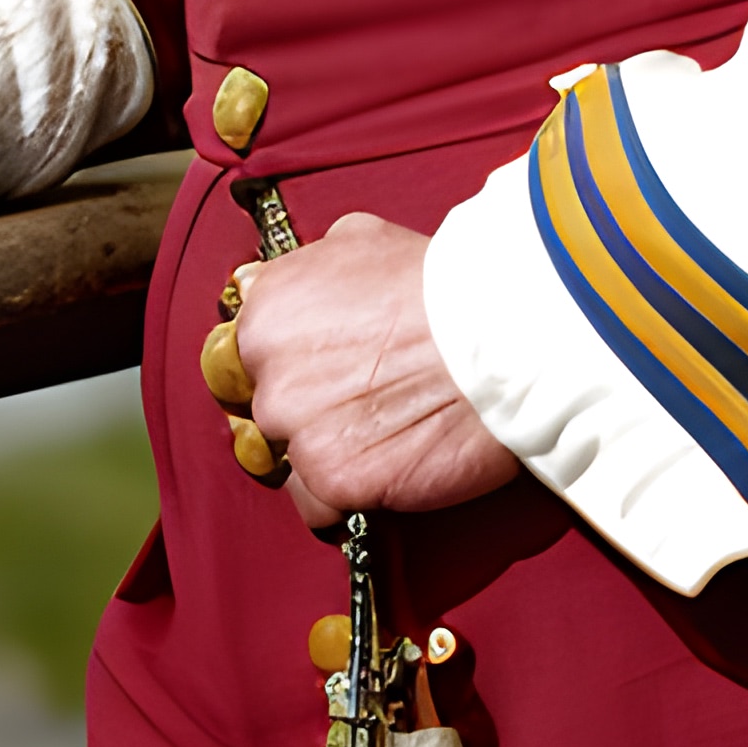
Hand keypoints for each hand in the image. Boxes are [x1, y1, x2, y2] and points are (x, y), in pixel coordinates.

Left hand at [232, 211, 518, 525]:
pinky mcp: (332, 481)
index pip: (247, 356)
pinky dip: (348, 495)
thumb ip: (300, 270)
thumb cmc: (440, 283)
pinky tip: (386, 465)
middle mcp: (270, 375)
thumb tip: (262, 283)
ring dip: (329, 451)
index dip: (291, 363)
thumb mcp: (358, 240)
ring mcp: (298, 433)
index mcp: (266, 314)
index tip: (325, 367)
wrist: (500, 336)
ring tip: (387, 430)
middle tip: (366, 397)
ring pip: (292, 458)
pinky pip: (320, 505)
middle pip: (270, 410)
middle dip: (309, 408)